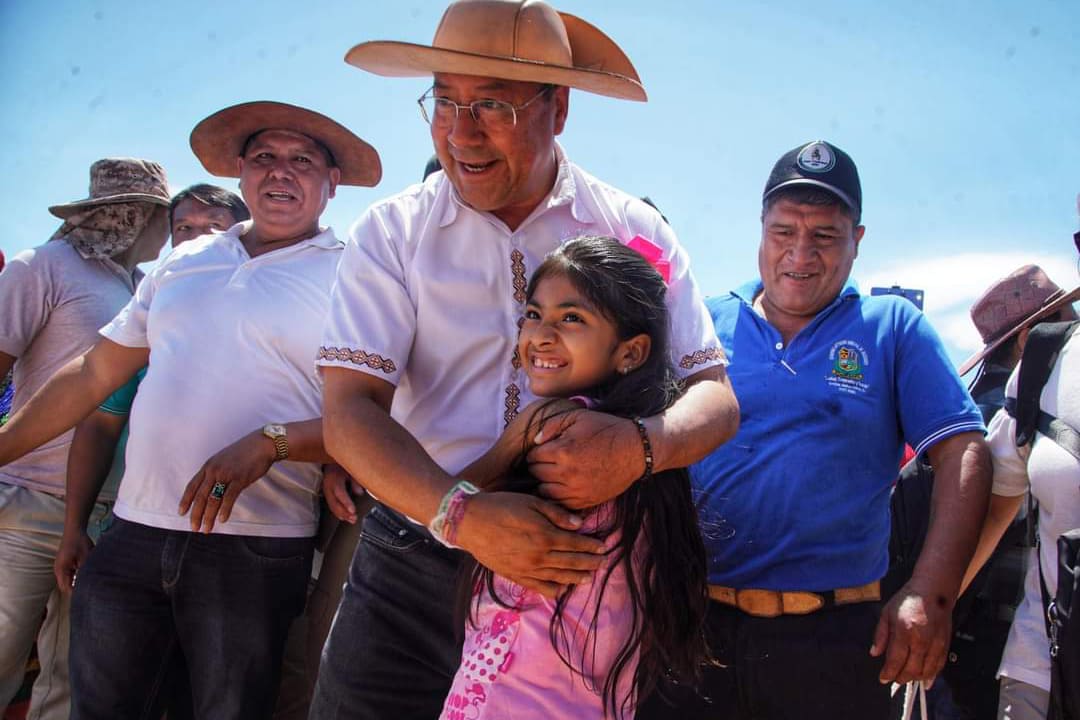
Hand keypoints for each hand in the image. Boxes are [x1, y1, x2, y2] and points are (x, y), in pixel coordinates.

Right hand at [54, 529, 92, 593]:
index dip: (76, 594)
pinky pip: (70, 575)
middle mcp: (59, 570)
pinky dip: (77, 577)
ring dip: (77, 583)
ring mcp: (61, 567)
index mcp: (61, 570)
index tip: (87, 597)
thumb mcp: (86, 557)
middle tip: (90, 593)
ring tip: (90, 587)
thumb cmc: (80, 542)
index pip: (66, 588)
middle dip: (77, 590)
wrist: (75, 529)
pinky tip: (87, 577)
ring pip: (68, 581)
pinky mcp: (65, 564)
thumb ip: (87, 570)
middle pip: (66, 586)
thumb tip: (93, 582)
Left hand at [178, 430, 274, 532]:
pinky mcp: (239, 479)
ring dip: (208, 517)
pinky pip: (229, 498)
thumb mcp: (224, 459)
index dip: (185, 501)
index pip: (192, 486)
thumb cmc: (245, 452)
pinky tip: (222, 520)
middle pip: (200, 496)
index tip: (181, 513)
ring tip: (207, 529)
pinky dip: (224, 510)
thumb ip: (215, 472)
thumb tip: (211, 487)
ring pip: (213, 500)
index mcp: (208, 466)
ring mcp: (226, 474)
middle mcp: (214, 470)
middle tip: (194, 528)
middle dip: (196, 514)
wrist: (262, 444)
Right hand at [323, 463, 364, 523]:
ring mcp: (326, 490)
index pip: (339, 492)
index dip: (346, 502)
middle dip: (344, 512)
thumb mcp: (350, 468)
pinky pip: (331, 505)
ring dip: (342, 514)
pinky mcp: (327, 494)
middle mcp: (328, 485)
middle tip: (354, 518)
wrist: (333, 460)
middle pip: (334, 502)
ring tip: (352, 520)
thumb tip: (359, 493)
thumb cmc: (343, 464)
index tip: (353, 510)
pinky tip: (344, 518)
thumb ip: (355, 480)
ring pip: (332, 505)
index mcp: (334, 477)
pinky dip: (337, 513)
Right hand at [455, 491, 605, 598]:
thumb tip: (579, 523)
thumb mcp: (530, 501)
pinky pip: (540, 587)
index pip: (576, 543)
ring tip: (589, 576)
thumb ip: (556, 513)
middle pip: (572, 562)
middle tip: (603, 563)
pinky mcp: (516, 576)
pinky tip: (563, 588)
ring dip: (577, 576)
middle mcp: (540, 556)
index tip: (603, 546)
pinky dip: (555, 589)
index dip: (592, 546)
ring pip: (560, 577)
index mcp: (545, 535)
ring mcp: (528, 569)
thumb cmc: (500, 506)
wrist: (469, 522)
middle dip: (590, 563)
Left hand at [526, 410, 642, 509]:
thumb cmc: (605, 430)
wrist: (635, 450)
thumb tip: (535, 441)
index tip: (545, 449)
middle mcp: (567, 473)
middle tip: (550, 460)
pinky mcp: (585, 501)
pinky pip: (560, 503)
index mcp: (563, 451)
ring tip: (555, 472)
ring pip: (544, 491)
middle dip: (539, 466)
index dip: (536, 452)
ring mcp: (576, 490)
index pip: (532, 457)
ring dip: (545, 482)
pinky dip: (557, 495)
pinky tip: (564, 484)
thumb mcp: (577, 417)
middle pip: (536, 474)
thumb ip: (551, 425)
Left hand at [870, 581, 951, 684]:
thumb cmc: (907, 600)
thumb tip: (874, 653)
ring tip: (906, 677)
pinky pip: (939, 666)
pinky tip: (924, 679)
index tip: (883, 678)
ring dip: (915, 678)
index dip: (888, 673)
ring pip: (926, 671)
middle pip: (911, 670)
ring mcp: (936, 644)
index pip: (896, 660)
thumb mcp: (887, 613)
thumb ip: (880, 635)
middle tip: (894, 679)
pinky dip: (931, 675)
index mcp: (904, 632)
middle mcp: (922, 641)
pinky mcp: (946, 645)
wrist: (933, 591)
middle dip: (901, 678)